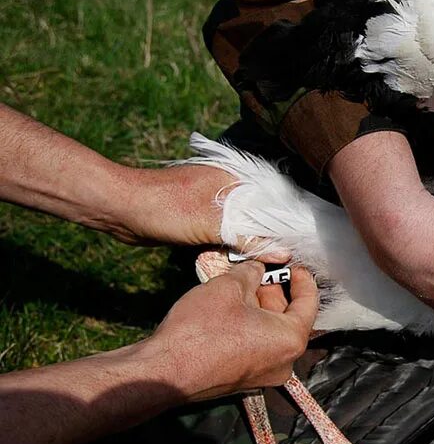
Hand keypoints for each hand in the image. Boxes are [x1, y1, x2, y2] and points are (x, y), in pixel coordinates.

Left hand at [111, 164, 289, 259]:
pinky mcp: (197, 220)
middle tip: (291, 258)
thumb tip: (283, 253)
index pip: (272, 200)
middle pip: (258, 216)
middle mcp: (226, 189)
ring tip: (272, 264)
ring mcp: (210, 204)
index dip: (288, 221)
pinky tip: (242, 262)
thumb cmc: (165, 208)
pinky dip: (231, 247)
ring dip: (250, 244)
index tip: (304, 242)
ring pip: (240, 227)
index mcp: (234, 179)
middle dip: (271, 236)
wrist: (119, 210)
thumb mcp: (211, 225)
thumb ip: (248, 239)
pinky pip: (223, 235)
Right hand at [145, 261, 318, 400]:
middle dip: (275, 291)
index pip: (309, 303)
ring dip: (259, 307)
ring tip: (242, 283)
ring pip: (270, 332)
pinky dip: (249, 325)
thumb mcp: (229, 287)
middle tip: (261, 269)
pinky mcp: (242, 379)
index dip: (302, 278)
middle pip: (289, 318)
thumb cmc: (200, 329)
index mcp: (291, 340)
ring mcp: (263, 375)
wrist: (163, 372)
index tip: (293, 264)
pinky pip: (255, 346)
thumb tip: (257, 268)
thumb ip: (251, 273)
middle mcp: (284, 362)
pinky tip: (231, 306)